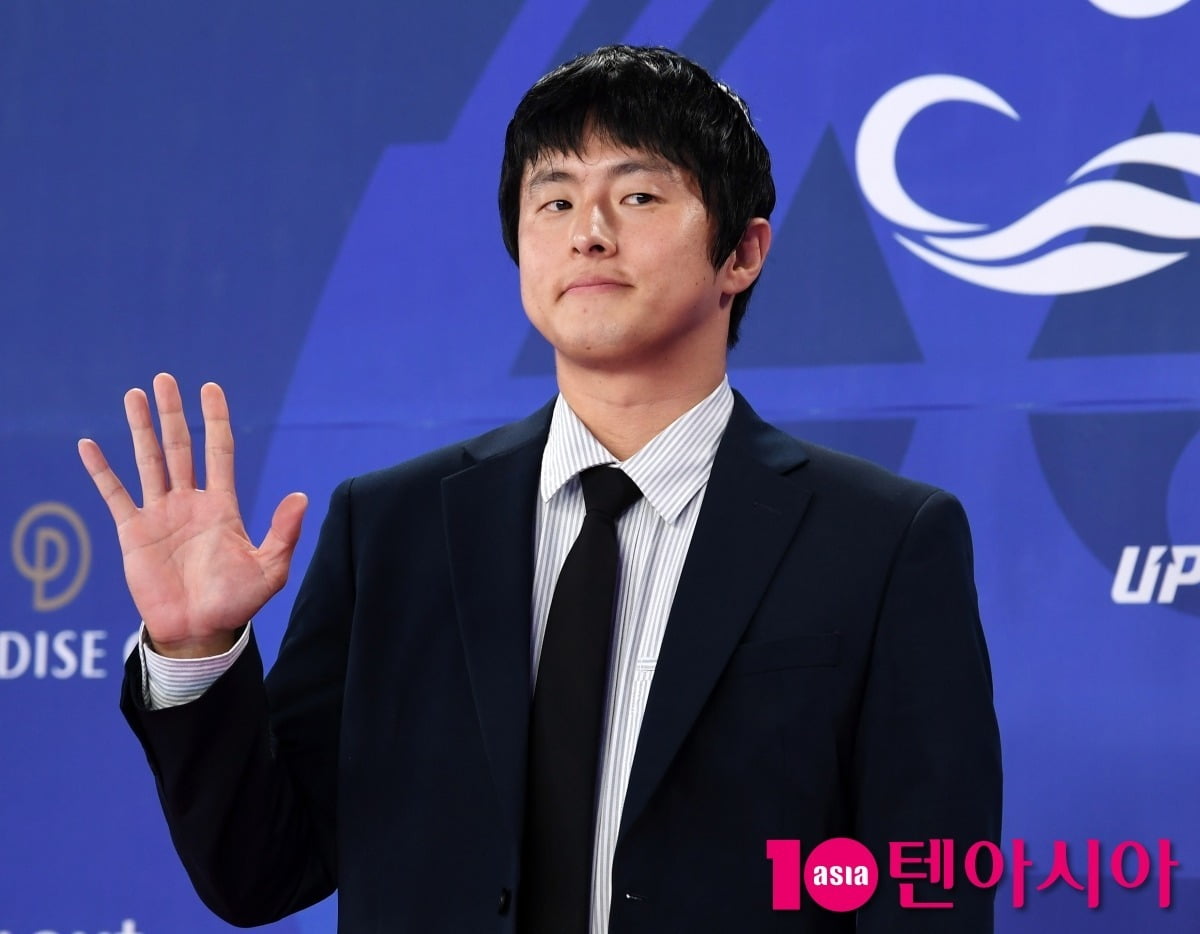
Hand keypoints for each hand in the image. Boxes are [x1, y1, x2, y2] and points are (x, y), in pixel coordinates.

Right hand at [78, 373, 306, 657]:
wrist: (199, 631)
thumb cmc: (236, 602)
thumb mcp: (270, 569)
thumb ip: (283, 533)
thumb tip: (302, 496)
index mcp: (223, 506)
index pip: (219, 451)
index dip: (215, 420)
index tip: (210, 388)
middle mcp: (190, 502)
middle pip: (181, 446)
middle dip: (173, 413)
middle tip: (165, 378)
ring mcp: (160, 514)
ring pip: (149, 461)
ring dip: (141, 428)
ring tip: (134, 394)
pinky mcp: (133, 532)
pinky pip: (114, 494)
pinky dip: (101, 470)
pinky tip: (89, 444)